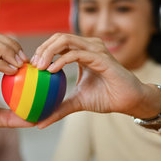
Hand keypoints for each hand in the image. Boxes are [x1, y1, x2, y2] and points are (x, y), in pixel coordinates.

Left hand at [31, 33, 160, 127]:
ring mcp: (95, 49)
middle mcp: (88, 46)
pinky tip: (52, 70)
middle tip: (32, 65)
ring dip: (48, 51)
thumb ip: (59, 107)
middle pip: (58, 37)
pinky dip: (61, 60)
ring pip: (65, 40)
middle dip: (42, 48)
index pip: (57, 42)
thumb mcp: (77, 101)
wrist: (130, 100)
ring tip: (39, 67)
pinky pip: (76, 54)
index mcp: (82, 51)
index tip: (31, 66)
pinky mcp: (101, 57)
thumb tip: (39, 123)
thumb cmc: (106, 97)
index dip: (42, 50)